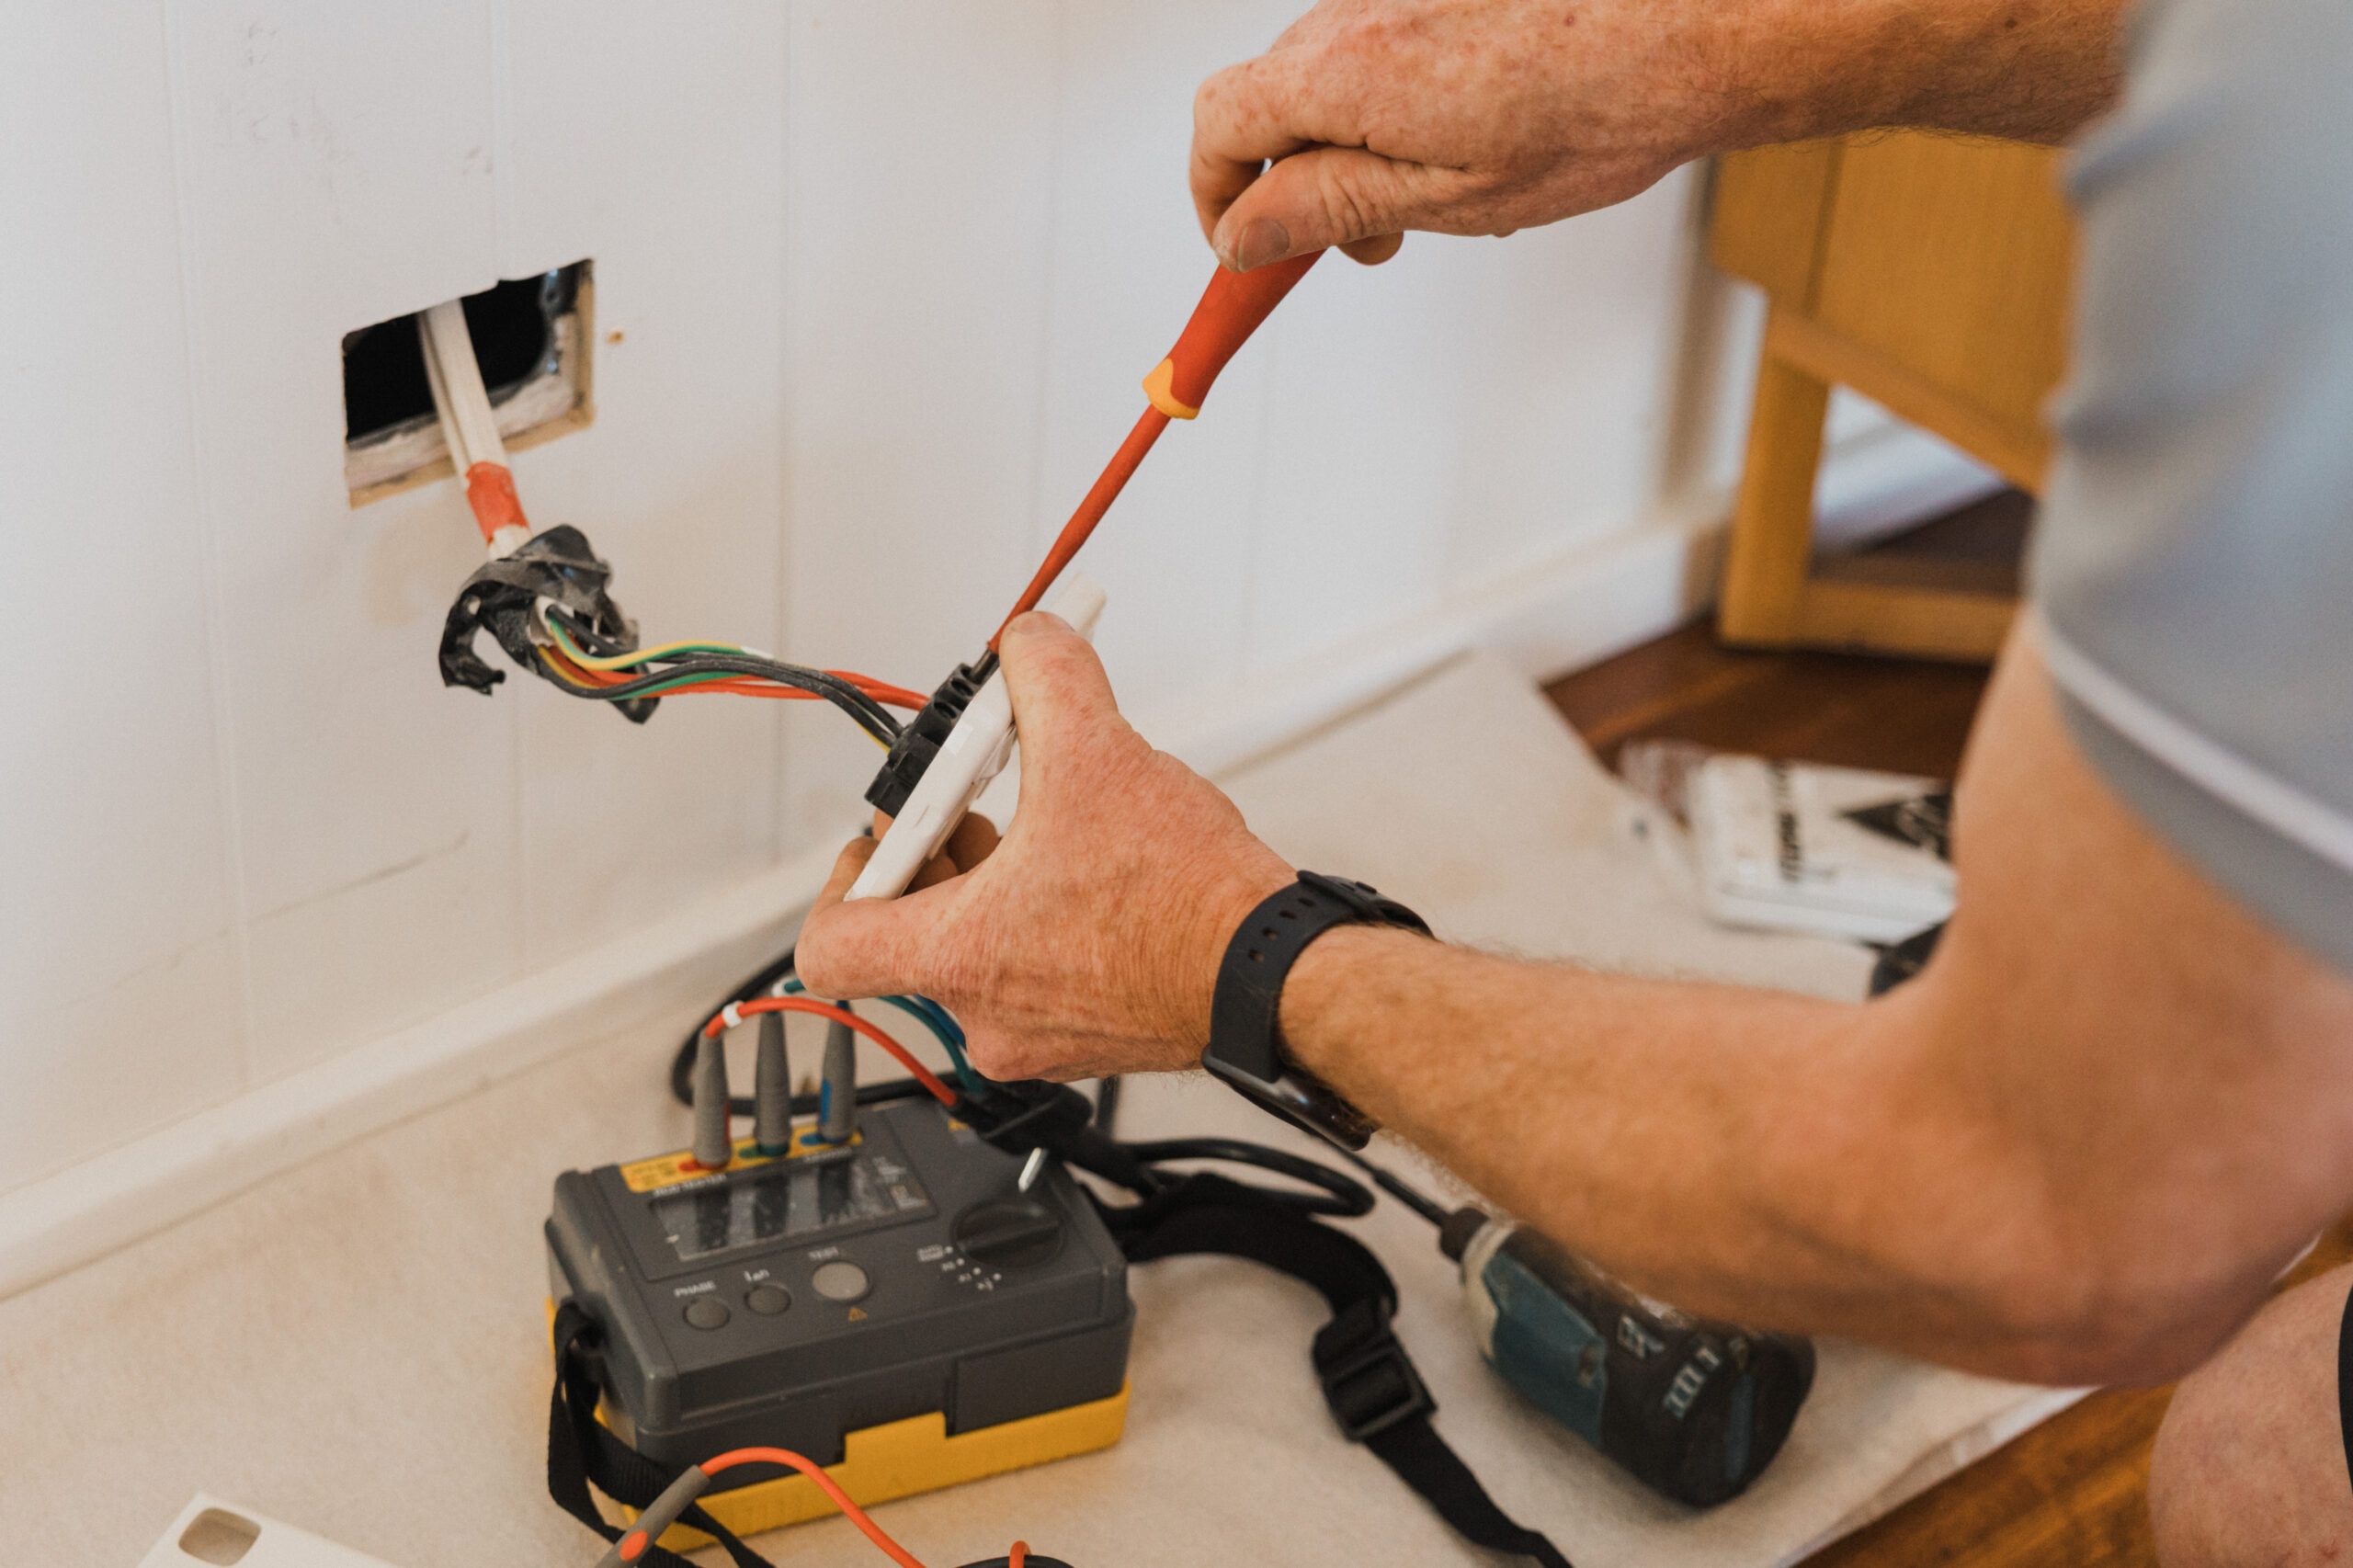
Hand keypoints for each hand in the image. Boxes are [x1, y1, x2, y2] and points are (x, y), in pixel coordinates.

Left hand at [794, 612, 1295, 1081]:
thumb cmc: (1187, 901)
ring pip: (978, 954)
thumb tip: (1031, 641)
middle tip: (981, 807)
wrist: (1273, 974)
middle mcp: (984, 1016)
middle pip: (909, 936)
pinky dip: (1048, 921)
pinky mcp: (1091, 1038)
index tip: (887, 838)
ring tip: (1051, 829)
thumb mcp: (1100, 751)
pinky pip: (1036, 975)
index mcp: (958, 958)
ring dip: (998, 886)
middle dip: (942, 858)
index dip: (842, 880)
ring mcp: (1037, 1037)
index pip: (830, 948)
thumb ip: (1046, 677)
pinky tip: (1100, 872)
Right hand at [1190, 0, 2128, 272]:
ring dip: (1351, 146)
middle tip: (1356, 246)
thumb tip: (1243, 231)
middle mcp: (1354, 15)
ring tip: (1432, 200)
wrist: (1695, 26)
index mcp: (1338, 72)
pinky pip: (1388, 51)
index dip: (1213, 196)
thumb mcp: (1440, 196)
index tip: (1240, 249)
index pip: (1218, 125)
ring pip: (1332, 80)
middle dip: (1293, 181)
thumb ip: (1325, 208)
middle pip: (1271, 100)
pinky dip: (1399, 106)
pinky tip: (1475, 143)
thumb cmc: (1591, 108)